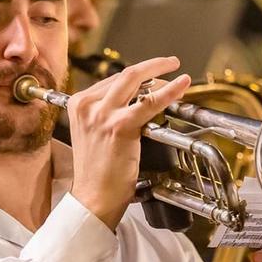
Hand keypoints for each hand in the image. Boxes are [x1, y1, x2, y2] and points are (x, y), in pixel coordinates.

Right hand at [65, 55, 189, 228]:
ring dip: (160, 71)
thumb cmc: (97, 173)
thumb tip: (135, 99)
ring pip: (135, 80)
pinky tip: (182, 85)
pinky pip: (150, 103)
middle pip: (124, 75)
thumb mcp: (94, 134)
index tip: (153, 75)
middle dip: (151, 66)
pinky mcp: (119, 126)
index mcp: (78, 105)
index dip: (138, 75)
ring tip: (177, 72)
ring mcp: (102, 115)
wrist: (93, 198)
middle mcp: (88, 106)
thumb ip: (107, 113)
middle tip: (169, 63)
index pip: (112, 80)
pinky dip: (169, 91)